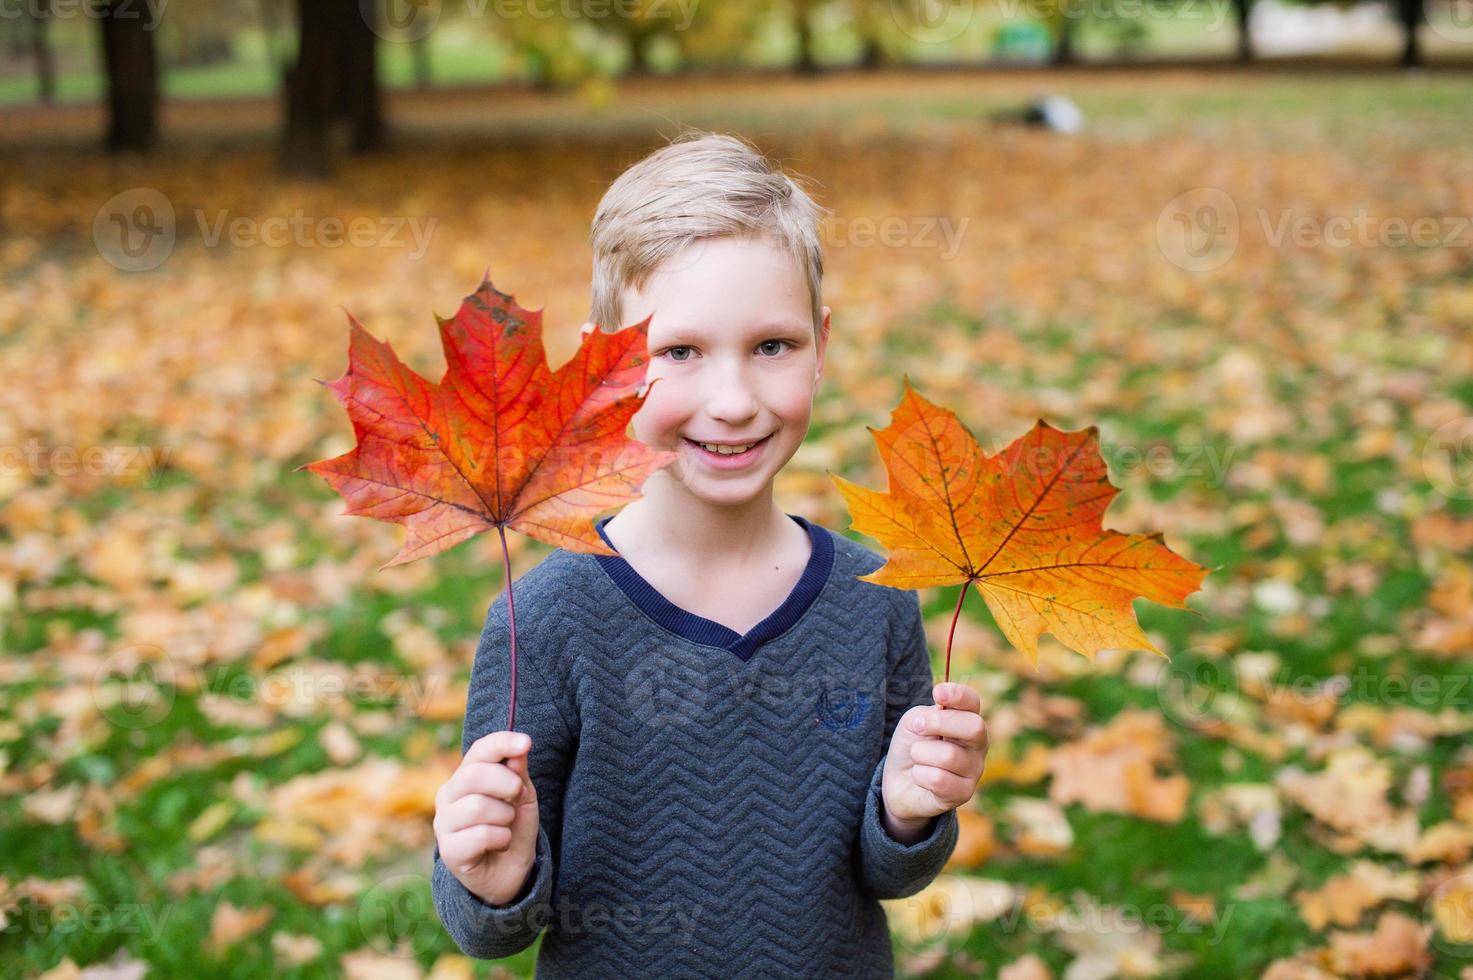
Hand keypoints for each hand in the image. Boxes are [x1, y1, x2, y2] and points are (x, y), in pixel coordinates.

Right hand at [433, 730, 540, 906]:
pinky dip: (501, 838)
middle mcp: (447, 797)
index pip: (478, 751)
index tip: (526, 742)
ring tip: (507, 825)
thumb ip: (518, 771)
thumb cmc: (512, 827)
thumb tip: (521, 745)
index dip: (501, 743)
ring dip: (505, 816)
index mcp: (464, 777)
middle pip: (473, 775)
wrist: (510, 872)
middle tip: (518, 798)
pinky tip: (500, 844)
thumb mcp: (522, 796)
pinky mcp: (448, 851)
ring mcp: (444, 824)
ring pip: (477, 806)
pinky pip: (480, 835)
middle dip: (507, 784)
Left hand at [882, 682, 988, 834]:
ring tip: (917, 757)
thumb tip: (941, 712)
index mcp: (968, 720)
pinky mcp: (964, 793)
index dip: (958, 694)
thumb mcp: (914, 722)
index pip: (973, 702)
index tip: (937, 693)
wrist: (899, 781)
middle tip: (918, 727)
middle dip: (938, 723)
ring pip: (948, 755)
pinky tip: (920, 776)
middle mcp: (978, 744)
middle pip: (974, 727)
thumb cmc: (913, 745)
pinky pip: (939, 779)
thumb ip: (928, 714)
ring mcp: (974, 770)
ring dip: (920, 754)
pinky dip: (920, 775)